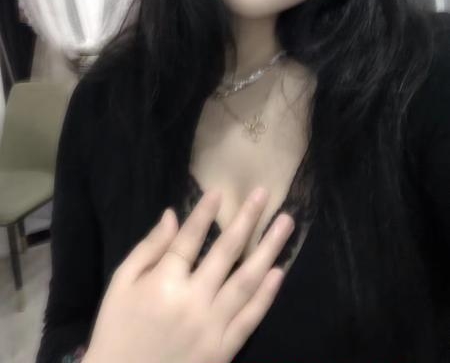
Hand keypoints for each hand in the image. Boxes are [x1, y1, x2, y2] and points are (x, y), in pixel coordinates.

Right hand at [83, 186, 294, 362]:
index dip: (205, 212)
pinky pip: (250, 318)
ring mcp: (211, 327)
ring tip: (286, 223)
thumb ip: (148, 249)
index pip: (190, 238)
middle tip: (264, 194)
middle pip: (226, 252)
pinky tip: (279, 271)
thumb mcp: (120, 286)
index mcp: (163, 283)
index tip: (221, 190)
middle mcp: (192, 301)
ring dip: (269, 249)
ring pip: (247, 280)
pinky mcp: (223, 351)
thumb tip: (171, 215)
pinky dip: (266, 295)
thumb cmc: (117, 332)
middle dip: (247, 219)